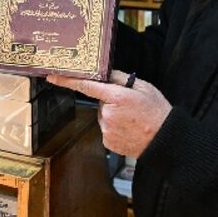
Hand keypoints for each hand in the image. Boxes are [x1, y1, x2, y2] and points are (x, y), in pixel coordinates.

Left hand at [46, 70, 170, 158]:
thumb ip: (121, 79)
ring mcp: (107, 130)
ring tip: (132, 120)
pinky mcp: (107, 142)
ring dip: (113, 116)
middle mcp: (108, 114)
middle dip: (111, 102)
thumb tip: (104, 74)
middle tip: (130, 107)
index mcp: (117, 97)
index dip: (67, 81)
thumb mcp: (143, 88)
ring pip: (103, 116)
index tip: (52, 77)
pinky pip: (106, 129)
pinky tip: (129, 129)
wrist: (165, 140)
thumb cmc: (157, 112)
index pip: (86, 86)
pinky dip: (115, 128)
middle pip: (100, 102)